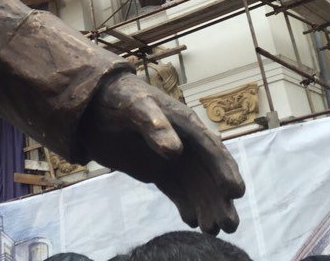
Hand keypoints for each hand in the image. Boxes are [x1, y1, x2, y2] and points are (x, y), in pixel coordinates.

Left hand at [77, 72, 244, 232]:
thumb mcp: (134, 107)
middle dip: (220, 198)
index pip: (210, 149)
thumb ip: (153, 125)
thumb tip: (176, 152)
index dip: (224, 170)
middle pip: (209, 173)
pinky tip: (191, 223)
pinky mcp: (158, 171)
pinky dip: (185, 205)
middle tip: (229, 225)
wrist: (95, 104)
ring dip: (206, 207)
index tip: (235, 192)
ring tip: (211, 231)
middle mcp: (185, 143)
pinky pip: (176, 190)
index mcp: (186, 124)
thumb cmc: (118, 98)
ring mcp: (172, 158)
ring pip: (195, 185)